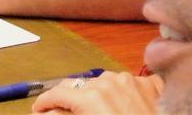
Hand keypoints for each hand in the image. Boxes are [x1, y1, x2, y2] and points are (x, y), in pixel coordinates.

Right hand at [32, 71, 161, 112]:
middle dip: (71, 98)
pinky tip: (127, 104)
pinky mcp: (152, 85)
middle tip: (65, 111)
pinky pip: (132, 83)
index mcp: (91, 97)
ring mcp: (132, 81)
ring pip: (106, 81)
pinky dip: (126, 91)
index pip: (58, 93)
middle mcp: (110, 82)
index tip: (39, 109)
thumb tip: (46, 113)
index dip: (45, 102)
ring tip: (101, 110)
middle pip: (81, 85)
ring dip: (99, 93)